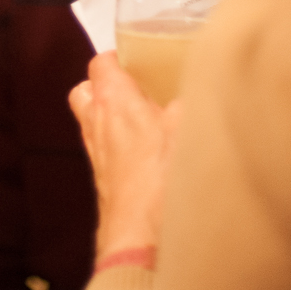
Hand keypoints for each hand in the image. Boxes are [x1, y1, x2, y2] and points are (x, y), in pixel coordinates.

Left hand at [68, 52, 181, 258]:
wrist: (142, 232)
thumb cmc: (160, 178)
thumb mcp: (189, 126)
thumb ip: (192, 100)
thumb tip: (205, 86)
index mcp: (112, 100)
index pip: (100, 63)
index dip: (116, 56)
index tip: (135, 56)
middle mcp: (96, 123)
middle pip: (86, 91)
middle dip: (104, 85)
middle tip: (134, 87)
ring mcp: (96, 152)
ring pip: (92, 121)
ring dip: (110, 116)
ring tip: (144, 119)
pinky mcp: (104, 179)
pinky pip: (104, 150)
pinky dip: (118, 145)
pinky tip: (146, 153)